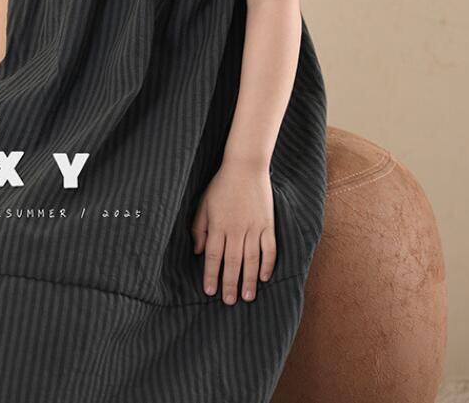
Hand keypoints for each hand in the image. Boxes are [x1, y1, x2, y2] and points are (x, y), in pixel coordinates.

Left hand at [191, 159, 275, 304]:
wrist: (245, 167)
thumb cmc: (221, 185)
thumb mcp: (203, 204)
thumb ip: (199, 228)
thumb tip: (199, 251)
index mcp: (218, 225)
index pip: (214, 256)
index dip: (211, 275)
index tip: (210, 291)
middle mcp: (236, 229)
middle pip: (232, 262)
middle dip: (230, 284)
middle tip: (229, 301)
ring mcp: (254, 227)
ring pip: (251, 260)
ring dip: (249, 280)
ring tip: (248, 297)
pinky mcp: (268, 224)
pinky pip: (269, 248)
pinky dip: (268, 264)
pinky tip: (265, 277)